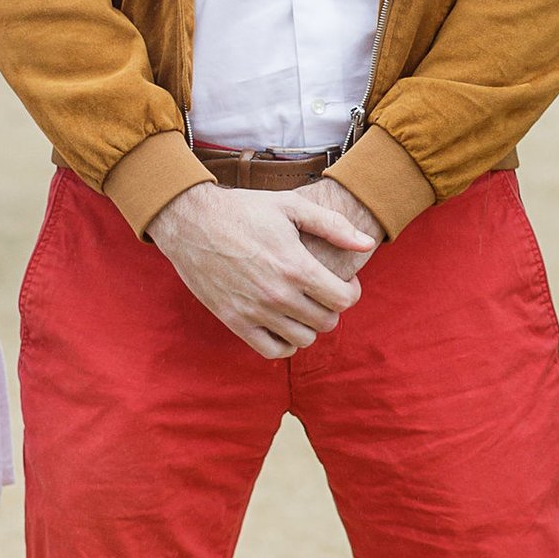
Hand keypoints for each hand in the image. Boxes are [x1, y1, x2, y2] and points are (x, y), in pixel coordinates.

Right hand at [145, 180, 374, 358]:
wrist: (191, 221)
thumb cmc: (244, 210)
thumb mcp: (292, 206)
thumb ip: (333, 225)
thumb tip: (367, 244)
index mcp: (295, 266)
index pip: (343, 299)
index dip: (350, 291)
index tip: (343, 282)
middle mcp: (277, 294)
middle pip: (326, 322)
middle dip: (331, 308)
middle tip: (322, 292)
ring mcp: (255, 312)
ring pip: (303, 339)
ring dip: (310, 325)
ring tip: (303, 305)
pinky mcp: (235, 322)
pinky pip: (272, 351)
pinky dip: (285, 343)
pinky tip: (284, 323)